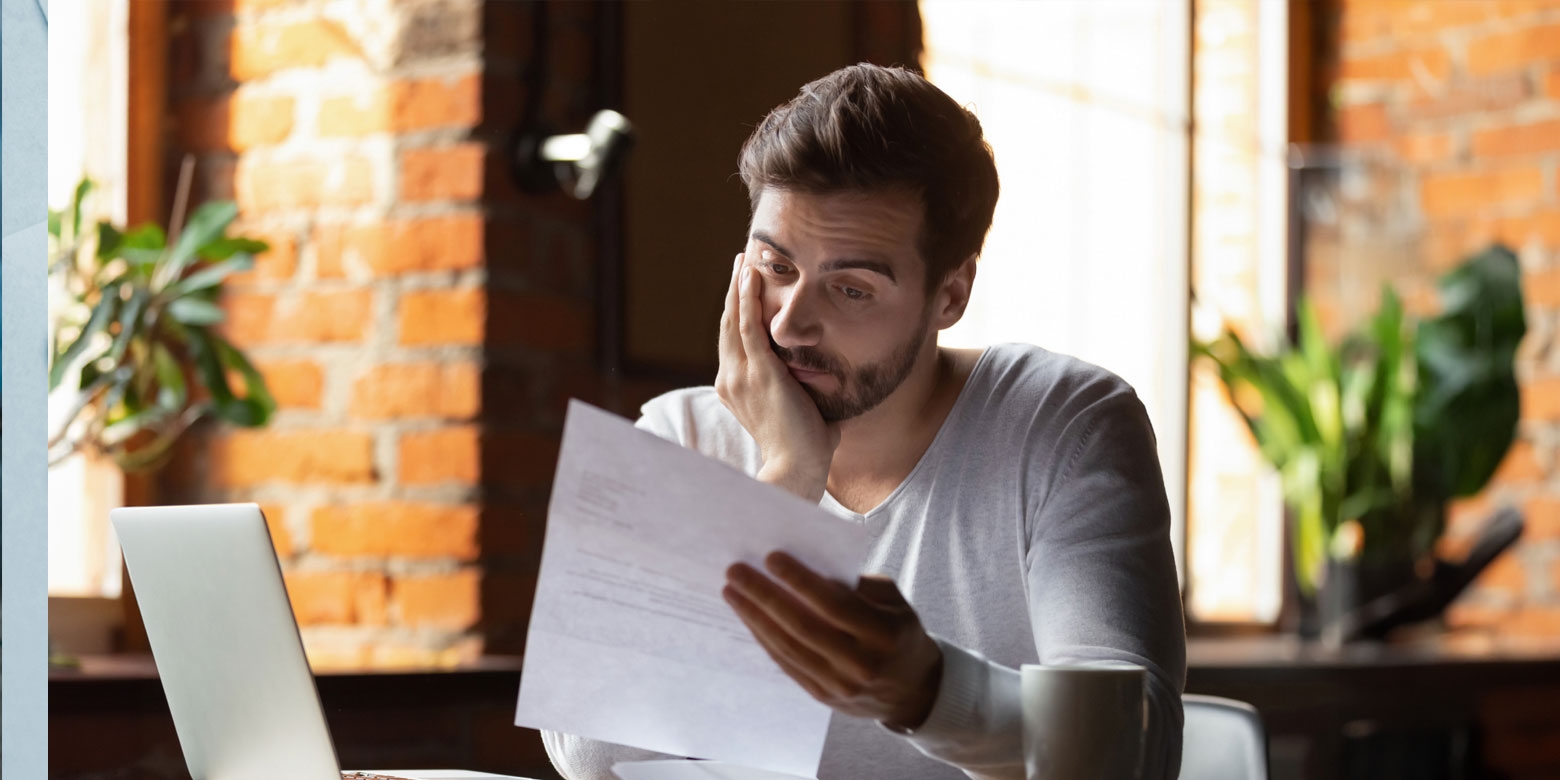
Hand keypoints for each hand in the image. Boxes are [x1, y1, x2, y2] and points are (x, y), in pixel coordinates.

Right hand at [715, 253, 838, 501]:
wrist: (797, 469)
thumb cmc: (805, 448)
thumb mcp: (800, 410)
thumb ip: (806, 391)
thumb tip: (828, 379)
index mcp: (735, 388)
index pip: (733, 341)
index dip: (737, 312)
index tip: (744, 288)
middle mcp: (731, 378)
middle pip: (728, 324)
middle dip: (734, 291)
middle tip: (740, 262)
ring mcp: (741, 374)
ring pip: (734, 319)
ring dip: (739, 286)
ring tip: (743, 259)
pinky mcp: (758, 372)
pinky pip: (748, 326)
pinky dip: (747, 298)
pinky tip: (750, 275)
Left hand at [723, 551, 943, 730]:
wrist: (912, 690)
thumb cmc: (898, 631)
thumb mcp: (894, 601)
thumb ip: (858, 585)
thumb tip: (808, 567)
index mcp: (884, 634)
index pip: (834, 605)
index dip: (800, 581)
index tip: (771, 557)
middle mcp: (861, 663)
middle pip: (803, 626)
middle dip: (764, 596)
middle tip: (736, 571)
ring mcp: (840, 685)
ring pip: (788, 647)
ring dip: (754, 617)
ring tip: (732, 591)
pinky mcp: (823, 696)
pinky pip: (787, 664)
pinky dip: (764, 638)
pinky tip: (748, 617)